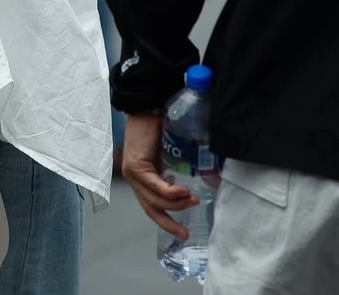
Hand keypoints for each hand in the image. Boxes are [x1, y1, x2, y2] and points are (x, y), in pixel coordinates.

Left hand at [121, 112, 198, 240]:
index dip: (167, 220)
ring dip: (176, 204)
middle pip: (152, 209)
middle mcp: (135, 179)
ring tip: (193, 200)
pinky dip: (171, 192)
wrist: (149, 106)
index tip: (182, 231)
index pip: (153, 205)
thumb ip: (180, 169)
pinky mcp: (136, 167)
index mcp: (144, 178)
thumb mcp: (172, 154)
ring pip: (155, 200)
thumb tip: (205, 181)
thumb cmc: (161, 124)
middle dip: (170, 222)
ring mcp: (133, 174)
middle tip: (185, 231)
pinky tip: (184, 192)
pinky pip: (155, 186)